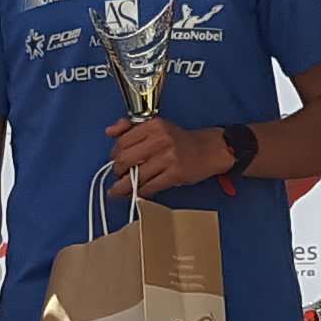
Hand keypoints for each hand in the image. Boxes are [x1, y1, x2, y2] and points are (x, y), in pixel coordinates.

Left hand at [105, 115, 231, 198]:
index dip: (114, 155)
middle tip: (117, 177)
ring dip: (123, 187)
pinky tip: (136, 194)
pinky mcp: (175, 174)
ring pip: (136, 176)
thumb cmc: (181, 140)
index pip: (122, 142)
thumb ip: (131, 127)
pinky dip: (140, 193)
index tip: (114, 162)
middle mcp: (160, 140)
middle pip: (125, 160)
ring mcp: (167, 158)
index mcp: (153, 126)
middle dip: (117, 172)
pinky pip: (150, 187)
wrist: (209, 149)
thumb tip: (110, 131)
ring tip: (117, 192)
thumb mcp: (157, 126)